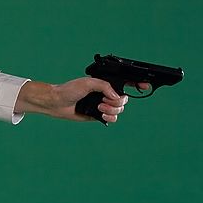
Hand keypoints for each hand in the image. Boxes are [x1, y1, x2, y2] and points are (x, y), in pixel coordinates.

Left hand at [16, 78, 147, 122]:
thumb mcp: (88, 83)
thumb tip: (117, 96)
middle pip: (125, 100)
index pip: (126, 83)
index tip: (145, 86)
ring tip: (99, 107)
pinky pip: (112, 119)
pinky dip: (109, 118)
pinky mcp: (98, 116)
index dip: (137, 84)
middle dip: (117, 102)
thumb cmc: (70, 89)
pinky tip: (100, 114)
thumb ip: (105, 86)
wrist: (57, 103)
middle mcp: (106, 95)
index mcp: (105, 84)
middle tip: (104, 101)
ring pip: (119, 110)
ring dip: (111, 110)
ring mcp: (103, 106)